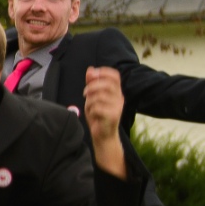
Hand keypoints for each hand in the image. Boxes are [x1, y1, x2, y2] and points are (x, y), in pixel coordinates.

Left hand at [83, 65, 127, 179]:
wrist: (102, 136)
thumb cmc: (98, 116)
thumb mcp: (92, 97)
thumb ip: (92, 84)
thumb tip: (90, 69)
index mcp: (116, 92)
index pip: (115, 75)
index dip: (103, 72)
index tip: (92, 76)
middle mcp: (119, 98)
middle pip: (107, 83)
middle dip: (92, 86)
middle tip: (85, 93)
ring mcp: (117, 107)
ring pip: (100, 95)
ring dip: (90, 100)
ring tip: (89, 107)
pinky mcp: (113, 116)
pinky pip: (98, 107)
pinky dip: (91, 110)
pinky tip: (93, 115)